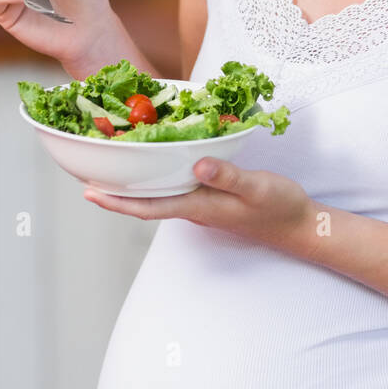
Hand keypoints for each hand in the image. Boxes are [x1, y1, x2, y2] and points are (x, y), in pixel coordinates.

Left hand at [83, 156, 317, 255]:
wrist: (300, 226)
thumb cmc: (278, 208)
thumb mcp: (256, 187)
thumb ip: (227, 176)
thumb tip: (196, 165)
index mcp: (199, 206)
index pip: (149, 207)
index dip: (117, 202)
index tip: (89, 193)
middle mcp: (194, 207)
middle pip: (147, 202)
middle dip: (117, 192)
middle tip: (87, 175)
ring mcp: (202, 204)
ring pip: (160, 194)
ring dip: (135, 184)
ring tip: (112, 168)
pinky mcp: (212, 197)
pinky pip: (177, 187)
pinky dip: (160, 176)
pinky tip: (158, 162)